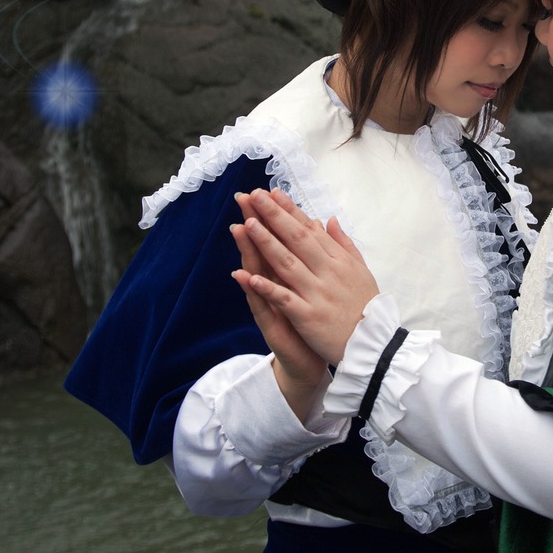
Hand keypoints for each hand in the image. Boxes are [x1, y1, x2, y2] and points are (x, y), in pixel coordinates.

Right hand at [230, 195, 325, 422]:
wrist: (310, 361)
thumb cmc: (312, 323)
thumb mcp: (312, 287)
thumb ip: (310, 259)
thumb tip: (314, 228)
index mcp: (289, 275)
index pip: (281, 241)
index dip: (275, 217)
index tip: (268, 191)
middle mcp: (275, 286)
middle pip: (264, 250)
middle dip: (255, 224)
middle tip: (244, 199)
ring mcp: (270, 304)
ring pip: (257, 273)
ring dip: (247, 251)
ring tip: (239, 228)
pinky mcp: (271, 324)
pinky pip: (260, 304)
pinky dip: (253, 290)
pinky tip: (242, 275)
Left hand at [233, 188, 379, 366]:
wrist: (375, 346)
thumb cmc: (367, 307)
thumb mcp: (362, 271)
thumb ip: (344, 245)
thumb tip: (329, 220)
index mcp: (339, 261)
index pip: (311, 230)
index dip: (290, 211)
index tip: (273, 193)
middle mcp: (328, 273)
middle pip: (297, 239)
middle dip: (274, 216)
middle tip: (254, 196)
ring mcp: (317, 294)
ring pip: (288, 264)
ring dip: (266, 243)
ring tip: (248, 224)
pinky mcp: (309, 317)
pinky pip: (285, 300)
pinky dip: (268, 288)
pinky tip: (251, 276)